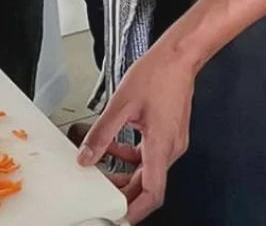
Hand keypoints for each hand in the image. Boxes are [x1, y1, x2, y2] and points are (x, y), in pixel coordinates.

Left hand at [76, 43, 196, 222]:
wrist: (179, 55)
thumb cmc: (158, 73)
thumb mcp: (121, 104)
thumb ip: (102, 134)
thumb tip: (87, 157)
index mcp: (161, 145)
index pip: (152, 193)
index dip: (135, 210)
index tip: (120, 217)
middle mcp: (171, 148)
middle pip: (149, 184)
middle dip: (125, 192)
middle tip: (104, 195)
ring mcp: (173, 140)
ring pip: (149, 169)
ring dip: (127, 173)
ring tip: (103, 171)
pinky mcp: (170, 131)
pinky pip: (150, 153)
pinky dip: (132, 154)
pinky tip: (115, 145)